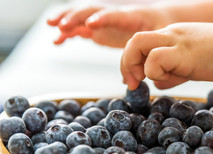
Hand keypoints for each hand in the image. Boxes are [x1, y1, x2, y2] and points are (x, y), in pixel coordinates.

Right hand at [47, 5, 170, 47]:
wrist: (156, 20)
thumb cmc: (158, 30)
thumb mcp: (158, 40)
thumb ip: (147, 56)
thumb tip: (130, 81)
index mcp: (130, 16)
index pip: (114, 16)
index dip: (102, 19)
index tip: (91, 25)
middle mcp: (113, 16)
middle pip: (92, 12)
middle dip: (77, 16)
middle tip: (62, 25)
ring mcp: (103, 22)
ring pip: (82, 17)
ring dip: (67, 19)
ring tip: (51, 25)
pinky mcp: (97, 29)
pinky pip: (80, 29)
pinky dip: (69, 33)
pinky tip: (57, 41)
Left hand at [121, 22, 212, 89]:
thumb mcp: (192, 65)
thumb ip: (174, 73)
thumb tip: (157, 84)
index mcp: (172, 36)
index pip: (140, 43)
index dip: (130, 62)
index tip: (134, 81)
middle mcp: (171, 34)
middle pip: (133, 40)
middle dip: (126, 64)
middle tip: (132, 83)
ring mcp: (177, 41)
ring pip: (138, 43)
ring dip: (136, 66)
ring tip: (148, 80)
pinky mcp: (185, 51)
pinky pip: (156, 58)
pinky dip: (155, 71)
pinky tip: (170, 78)